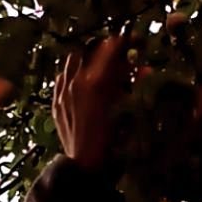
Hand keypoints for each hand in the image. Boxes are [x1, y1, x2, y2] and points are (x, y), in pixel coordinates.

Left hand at [52, 33, 132, 171]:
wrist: (84, 162)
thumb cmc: (110, 139)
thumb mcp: (126, 110)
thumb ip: (132, 85)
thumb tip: (145, 69)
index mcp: (96, 82)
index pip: (110, 49)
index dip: (122, 41)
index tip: (131, 40)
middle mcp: (76, 81)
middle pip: (90, 50)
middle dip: (104, 49)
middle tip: (117, 53)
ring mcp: (63, 91)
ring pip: (73, 61)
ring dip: (86, 59)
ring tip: (97, 66)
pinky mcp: (56, 101)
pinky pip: (62, 77)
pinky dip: (72, 75)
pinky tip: (80, 82)